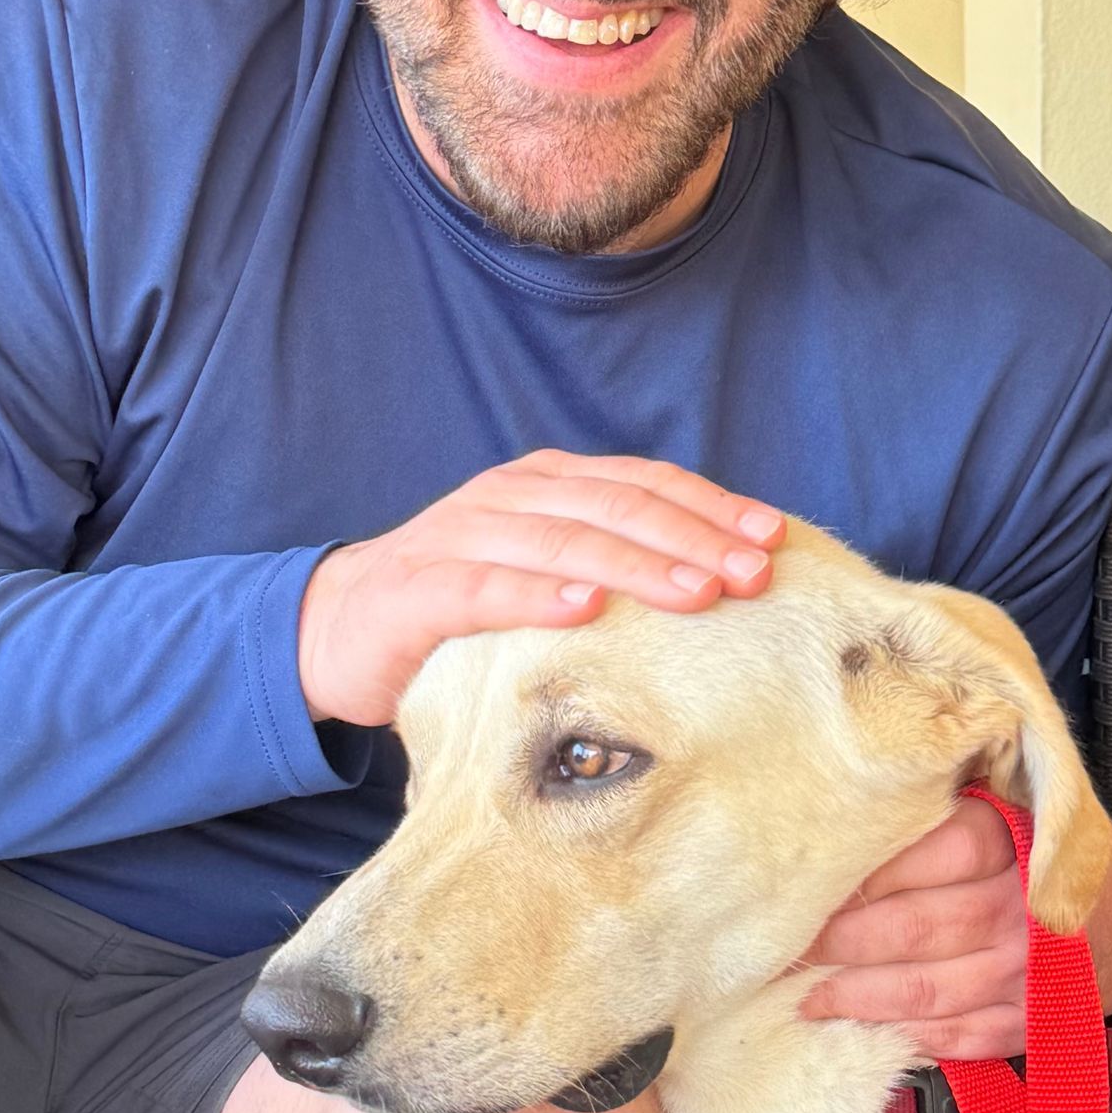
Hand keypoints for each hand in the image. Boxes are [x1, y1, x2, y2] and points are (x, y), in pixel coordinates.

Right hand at [297, 449, 784, 727]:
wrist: (337, 628)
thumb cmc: (463, 609)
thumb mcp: (545, 575)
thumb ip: (612, 571)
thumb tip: (721, 591)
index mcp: (550, 485)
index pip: (646, 484)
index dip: (712, 507)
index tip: (774, 538)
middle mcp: (511, 496)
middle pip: (619, 507)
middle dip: (695, 538)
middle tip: (754, 574)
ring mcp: (462, 536)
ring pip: (565, 541)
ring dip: (637, 567)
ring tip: (698, 591)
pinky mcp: (419, 590)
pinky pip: (485, 589)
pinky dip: (537, 597)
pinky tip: (586, 612)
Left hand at [795, 797, 1111, 1060]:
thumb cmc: (1038, 854)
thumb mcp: (1005, 808)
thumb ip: (941, 814)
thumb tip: (845, 831)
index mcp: (1015, 842)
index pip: (935, 855)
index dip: (868, 877)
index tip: (812, 890)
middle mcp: (1023, 909)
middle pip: (919, 927)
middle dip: (845, 942)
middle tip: (794, 948)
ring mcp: (1031, 972)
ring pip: (930, 989)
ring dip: (861, 997)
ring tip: (808, 997)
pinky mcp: (1032, 1021)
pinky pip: (961, 1035)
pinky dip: (909, 1035)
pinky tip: (865, 1030)